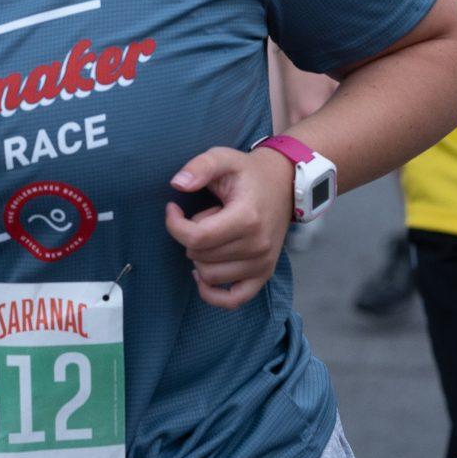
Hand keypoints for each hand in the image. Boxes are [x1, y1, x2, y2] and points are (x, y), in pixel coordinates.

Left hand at [163, 146, 290, 309]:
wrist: (283, 184)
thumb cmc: (248, 173)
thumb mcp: (223, 158)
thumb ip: (199, 167)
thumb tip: (177, 185)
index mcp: (247, 218)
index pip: (196, 237)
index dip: (174, 224)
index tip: (172, 208)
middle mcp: (257, 246)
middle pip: (200, 256)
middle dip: (193, 235)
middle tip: (207, 216)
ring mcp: (262, 263)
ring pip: (209, 276)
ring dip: (202, 256)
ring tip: (216, 234)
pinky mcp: (264, 274)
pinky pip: (233, 300)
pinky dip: (213, 294)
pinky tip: (202, 274)